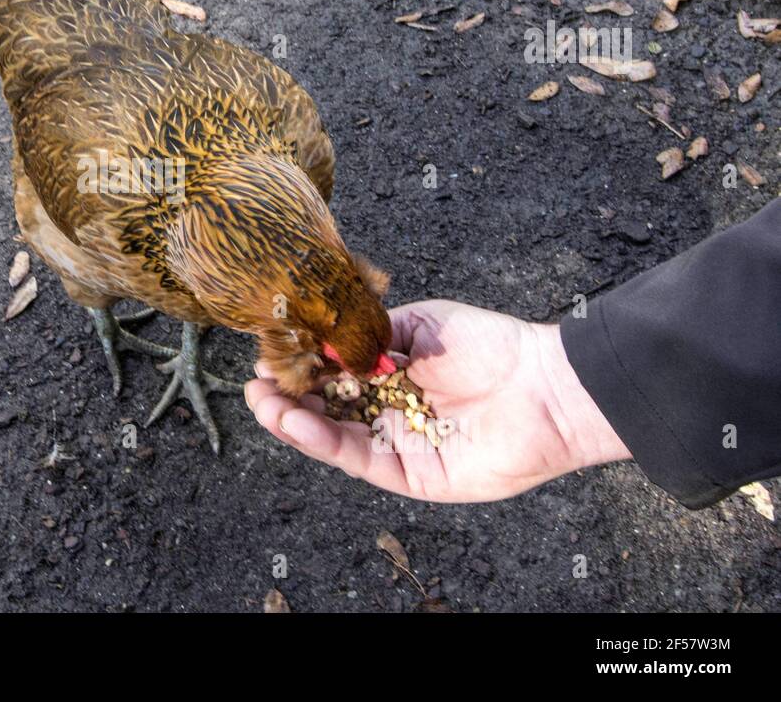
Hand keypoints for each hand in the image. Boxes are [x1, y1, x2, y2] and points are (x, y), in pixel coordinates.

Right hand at [244, 299, 630, 501]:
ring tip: (262, 402)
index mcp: (390, 375)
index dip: (299, 366)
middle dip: (285, 396)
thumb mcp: (420, 323)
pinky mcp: (409, 476)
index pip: (332, 374)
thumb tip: (322, 338)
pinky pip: (357, 460)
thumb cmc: (490, 346)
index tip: (268, 352)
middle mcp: (388, 412)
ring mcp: (397, 445)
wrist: (544, 385)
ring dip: (291, 422)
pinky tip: (295, 422)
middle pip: (324, 410)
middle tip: (255, 383)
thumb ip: (370, 331)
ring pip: (332, 438)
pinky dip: (322, 442)